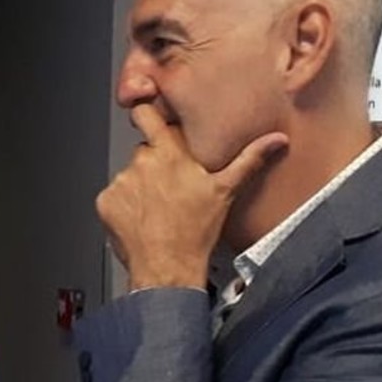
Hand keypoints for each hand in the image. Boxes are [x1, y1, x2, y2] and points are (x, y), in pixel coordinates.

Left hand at [97, 105, 286, 290]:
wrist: (166, 267)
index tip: (148, 115)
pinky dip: (124, 204)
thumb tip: (276, 139)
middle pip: (143, 151)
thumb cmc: (195, 232)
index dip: (145, 113)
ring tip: (158, 207)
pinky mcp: (106, 202)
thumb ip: (248, 159)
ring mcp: (120, 182)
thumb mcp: (225, 191)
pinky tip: (142, 218)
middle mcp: (140, 163)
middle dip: (154, 162)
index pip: (145, 114)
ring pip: (129, 174)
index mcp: (168, 153)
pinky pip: (114, 195)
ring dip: (140, 185)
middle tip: (170, 184)